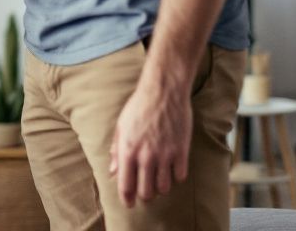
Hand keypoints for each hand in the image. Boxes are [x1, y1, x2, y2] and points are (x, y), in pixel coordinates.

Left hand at [108, 81, 192, 206]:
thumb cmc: (139, 107)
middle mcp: (146, 156)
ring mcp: (165, 155)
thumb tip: (113, 171)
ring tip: (159, 180)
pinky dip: (176, 177)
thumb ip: (117, 151)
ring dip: (161, 187)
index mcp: (128, 151)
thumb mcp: (121, 127)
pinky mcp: (182, 151)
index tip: (129, 204)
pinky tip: (172, 169)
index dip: (127, 199)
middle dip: (145, 195)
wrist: (163, 91)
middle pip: (147, 192)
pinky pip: (180, 176)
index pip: (126, 186)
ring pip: (165, 187)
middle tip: (145, 192)